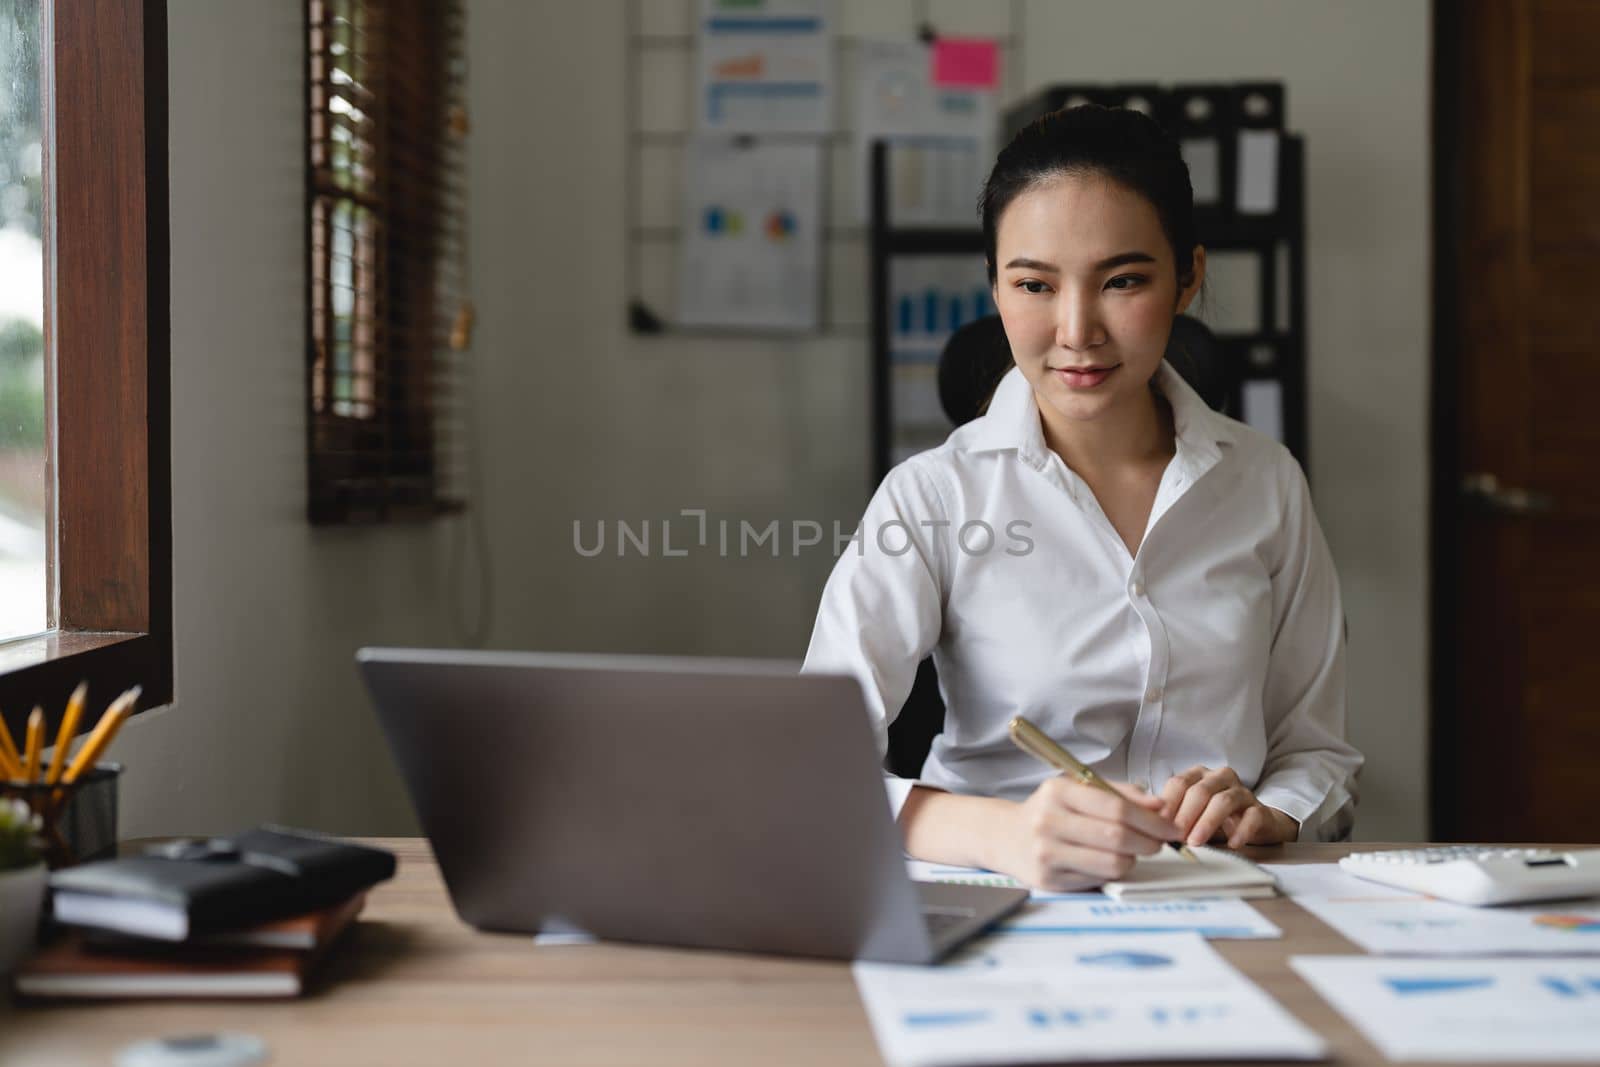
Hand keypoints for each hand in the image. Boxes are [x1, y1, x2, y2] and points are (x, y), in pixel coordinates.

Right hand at [994, 777, 1183, 891]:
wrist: (1006, 837)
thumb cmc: (1050, 810)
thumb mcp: (1078, 789)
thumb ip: (1120, 794)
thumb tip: (1160, 805)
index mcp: (1058, 792)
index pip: (1116, 807)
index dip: (1151, 820)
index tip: (1170, 826)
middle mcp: (1048, 822)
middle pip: (1117, 836)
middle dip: (1149, 841)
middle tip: (1159, 842)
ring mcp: (1046, 854)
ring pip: (1112, 863)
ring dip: (1133, 859)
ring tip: (1132, 851)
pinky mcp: (1049, 880)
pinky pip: (1099, 879)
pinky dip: (1113, 872)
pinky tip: (1108, 861)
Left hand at [1159, 765, 1299, 848]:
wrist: (1254, 823)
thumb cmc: (1214, 817)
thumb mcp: (1191, 813)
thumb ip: (1173, 815)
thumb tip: (1150, 827)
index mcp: (1199, 775)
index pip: (1179, 783)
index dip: (1167, 804)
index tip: (1158, 824)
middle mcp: (1220, 778)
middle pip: (1200, 791)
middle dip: (1185, 815)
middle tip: (1176, 836)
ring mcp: (1242, 792)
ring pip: (1224, 801)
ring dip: (1207, 823)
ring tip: (1196, 841)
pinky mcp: (1259, 809)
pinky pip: (1252, 816)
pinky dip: (1241, 830)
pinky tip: (1232, 844)